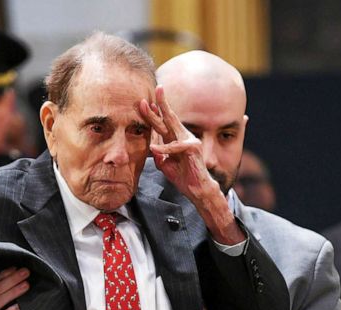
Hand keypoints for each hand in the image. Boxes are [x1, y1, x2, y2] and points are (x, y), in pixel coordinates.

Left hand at [140, 86, 243, 244]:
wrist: (196, 189)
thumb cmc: (182, 176)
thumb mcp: (164, 163)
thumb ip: (158, 153)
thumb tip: (151, 145)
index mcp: (175, 139)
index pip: (164, 123)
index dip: (154, 112)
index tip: (144, 102)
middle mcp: (183, 136)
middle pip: (168, 118)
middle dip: (160, 103)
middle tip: (154, 88)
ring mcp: (190, 140)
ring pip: (170, 126)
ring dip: (156, 116)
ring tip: (145, 106)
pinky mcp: (192, 149)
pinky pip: (175, 146)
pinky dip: (164, 148)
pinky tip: (154, 148)